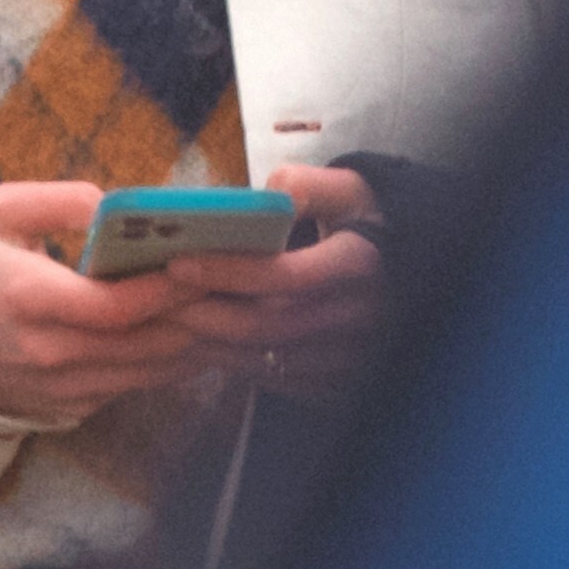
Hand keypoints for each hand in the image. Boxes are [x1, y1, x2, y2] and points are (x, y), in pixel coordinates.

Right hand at [0, 181, 207, 424]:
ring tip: (230, 307)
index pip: (114, 306)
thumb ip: (57, 201)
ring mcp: (62, 388)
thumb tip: (113, 204)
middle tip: (238, 283)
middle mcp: (49, 353)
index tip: (202, 260)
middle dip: (194, 314)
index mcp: (29, 299)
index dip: (164, 288)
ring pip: (146, 371)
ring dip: (193, 342)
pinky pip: (133, 385)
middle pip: (142, 343)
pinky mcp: (71, 407)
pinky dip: (170, 361)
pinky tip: (197, 333)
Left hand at [164, 164, 384, 398]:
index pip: (285, 276)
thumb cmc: (368, 222)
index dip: (229, 270)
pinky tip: (194, 339)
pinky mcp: (331, 383)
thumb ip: (309, 185)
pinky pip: (269, 378)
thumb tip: (270, 191)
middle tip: (148, 295)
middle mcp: (352, 321)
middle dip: (202, 312)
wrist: (420, 276)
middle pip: (263, 326)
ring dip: (206, 340)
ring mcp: (342, 359)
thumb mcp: (353, 190)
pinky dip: (227, 361)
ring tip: (157, 317)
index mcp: (357, 266)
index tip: (178, 260)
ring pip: (261, 358)